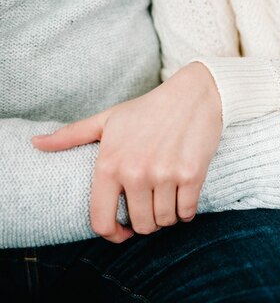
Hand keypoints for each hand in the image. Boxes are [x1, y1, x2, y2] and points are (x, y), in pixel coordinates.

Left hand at [32, 62, 221, 241]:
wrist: (193, 95)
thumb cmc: (149, 108)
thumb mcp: (108, 118)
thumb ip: (72, 135)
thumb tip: (36, 143)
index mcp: (109, 164)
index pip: (102, 220)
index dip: (113, 235)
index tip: (123, 232)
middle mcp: (135, 172)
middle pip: (141, 225)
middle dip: (147, 223)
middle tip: (152, 206)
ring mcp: (165, 175)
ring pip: (165, 220)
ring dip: (168, 217)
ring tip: (168, 200)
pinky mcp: (191, 175)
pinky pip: (187, 212)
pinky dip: (186, 212)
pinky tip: (184, 198)